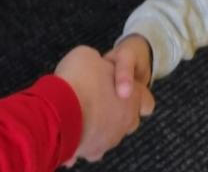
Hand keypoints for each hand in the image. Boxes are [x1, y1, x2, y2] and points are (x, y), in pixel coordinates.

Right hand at [55, 45, 153, 164]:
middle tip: (100, 99)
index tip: (124, 91)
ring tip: (82, 113)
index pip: (147, 101)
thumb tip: (94, 67)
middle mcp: (126, 120)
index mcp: (133, 95)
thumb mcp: (89, 56)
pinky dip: (84, 139)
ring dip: (100, 125)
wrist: (60, 108)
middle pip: (129, 120)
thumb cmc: (79, 78)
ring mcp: (111, 138)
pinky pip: (91, 146)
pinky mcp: (93, 150)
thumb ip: (99, 64)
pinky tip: (71, 129)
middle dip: (118, 112)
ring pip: (110, 134)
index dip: (137, 95)